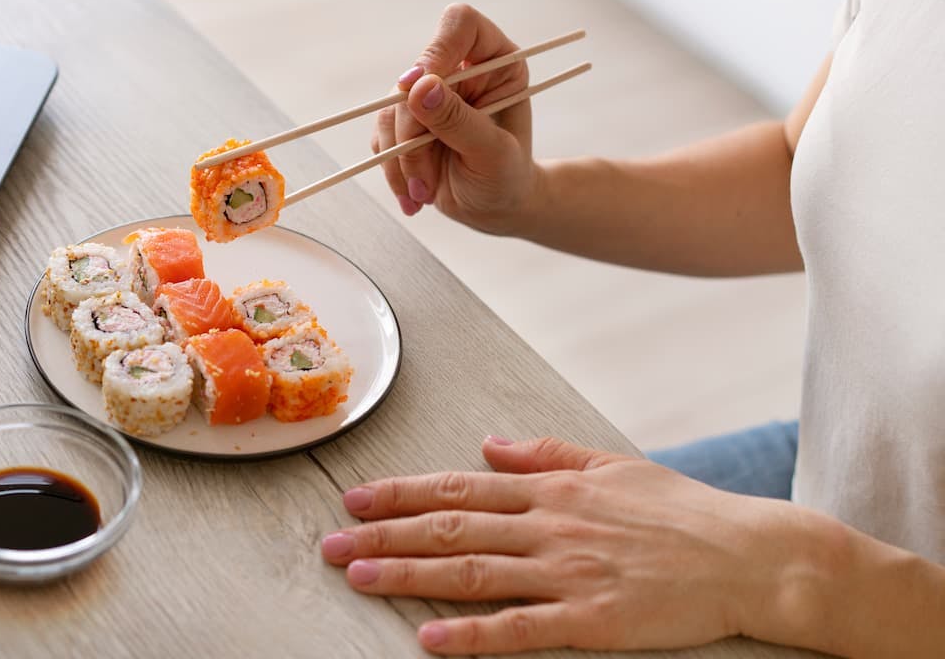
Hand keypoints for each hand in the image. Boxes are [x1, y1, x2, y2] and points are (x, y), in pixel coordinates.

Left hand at [321, 436, 820, 654]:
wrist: (750, 556)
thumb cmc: (682, 512)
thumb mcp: (612, 465)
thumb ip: (547, 454)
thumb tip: (492, 442)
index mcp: (552, 489)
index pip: (460, 487)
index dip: (402, 493)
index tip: (356, 498)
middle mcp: (550, 526)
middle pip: (451, 526)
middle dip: (384, 534)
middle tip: (331, 543)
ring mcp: (569, 573)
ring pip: (472, 570)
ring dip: (408, 574)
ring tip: (357, 577)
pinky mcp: (593, 621)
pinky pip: (521, 629)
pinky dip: (472, 635)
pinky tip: (429, 640)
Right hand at [373, 3, 535, 234]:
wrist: (494, 207)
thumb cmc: (507, 177)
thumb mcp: (491, 153)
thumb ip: (457, 119)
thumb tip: (417, 86)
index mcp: (495, 62)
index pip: (460, 25)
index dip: (437, 50)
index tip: (419, 89)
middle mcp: (460, 70)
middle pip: (413, 76)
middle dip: (412, 133)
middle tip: (425, 178)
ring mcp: (429, 94)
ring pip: (390, 108)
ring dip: (399, 158)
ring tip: (423, 194)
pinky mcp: (406, 120)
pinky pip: (381, 133)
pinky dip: (392, 168)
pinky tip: (415, 194)